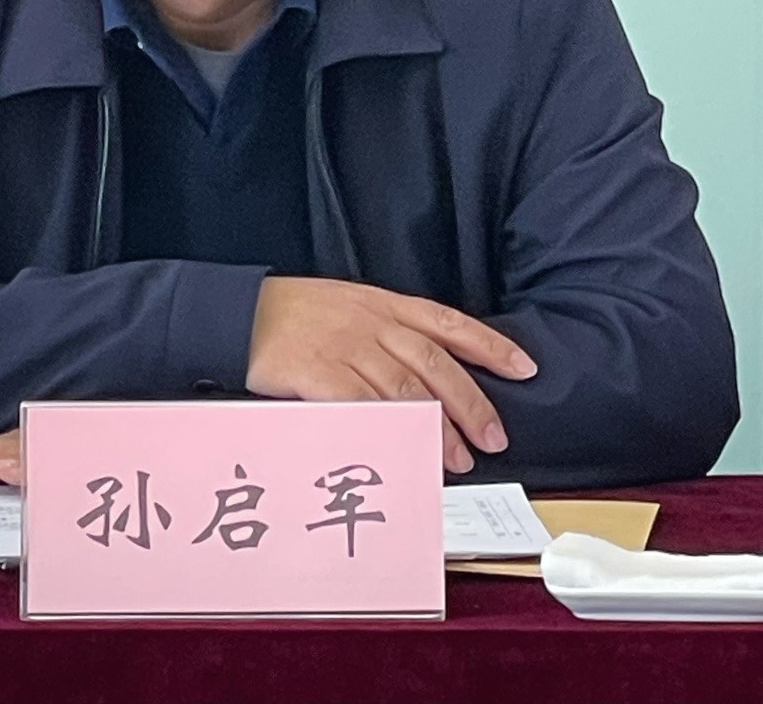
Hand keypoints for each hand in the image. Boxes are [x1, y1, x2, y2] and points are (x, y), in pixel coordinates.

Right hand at [246, 277, 536, 474]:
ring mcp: (344, 347)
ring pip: (404, 390)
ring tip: (456, 458)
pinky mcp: (316, 372)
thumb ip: (385, 331)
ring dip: (436, 427)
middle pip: (434, 364)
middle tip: (493, 438)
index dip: (489, 344)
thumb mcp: (346, 305)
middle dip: (470, 402)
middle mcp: (370, 323)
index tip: (524, 367)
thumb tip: (429, 371)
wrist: (238, 312)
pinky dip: (386, 429)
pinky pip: (360, 405)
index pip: (447, 322)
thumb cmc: (292, 314)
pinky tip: (404, 450)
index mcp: (381, 304)